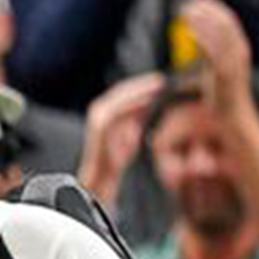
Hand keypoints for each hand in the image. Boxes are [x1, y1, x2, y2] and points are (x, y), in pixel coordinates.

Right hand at [80, 72, 165, 207]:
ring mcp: (98, 119)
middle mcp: (99, 112)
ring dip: (138, 91)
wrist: (101, 178)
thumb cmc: (114, 160)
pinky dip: (133, 105)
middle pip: (120, 91)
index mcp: (105, 112)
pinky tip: (147, 101)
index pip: (123, 92)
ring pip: (119, 97)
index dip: (140, 85)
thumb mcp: (129, 136)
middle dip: (141, 84)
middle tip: (160, 80)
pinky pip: (117, 111)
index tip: (158, 81)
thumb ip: (135, 120)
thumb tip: (146, 105)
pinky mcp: (100, 128)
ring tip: (156, 87)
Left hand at [181, 0, 254, 121]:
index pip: (228, 20)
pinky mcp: (225, 74)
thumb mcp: (215, 67)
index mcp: (239, 48)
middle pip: (224, 22)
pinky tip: (190, 30)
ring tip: (186, 11)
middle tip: (187, 3)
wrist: (233, 118)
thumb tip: (197, 33)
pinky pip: (214, 52)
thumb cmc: (222, 94)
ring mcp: (234, 62)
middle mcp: (240, 51)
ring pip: (220, 34)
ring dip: (203, 20)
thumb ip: (209, 50)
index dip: (213, 7)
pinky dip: (203, 39)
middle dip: (206, 10)